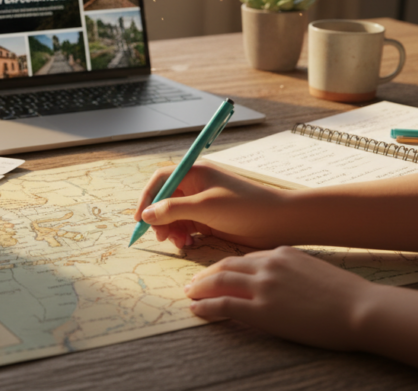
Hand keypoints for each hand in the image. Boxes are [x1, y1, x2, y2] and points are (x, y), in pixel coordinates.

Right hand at [133, 163, 291, 248]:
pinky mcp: (209, 219)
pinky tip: (188, 243)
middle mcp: (196, 186)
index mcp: (194, 173)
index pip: (161, 180)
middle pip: (164, 200)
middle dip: (159, 218)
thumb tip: (147, 214)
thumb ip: (172, 209)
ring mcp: (202, 203)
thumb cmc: (244, 207)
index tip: (140, 219)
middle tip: (160, 237)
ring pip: (174, 216)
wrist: (277, 221)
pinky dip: (183, 235)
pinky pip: (186, 226)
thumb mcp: (204, 207)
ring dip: (171, 230)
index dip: (147, 197)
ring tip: (179, 243)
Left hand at [186, 246, 376, 350]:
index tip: (216, 273)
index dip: (226, 266)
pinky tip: (196, 310)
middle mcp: (269, 265)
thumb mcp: (315, 271)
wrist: (361, 308)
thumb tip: (282, 282)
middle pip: (226, 265)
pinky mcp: (262, 310)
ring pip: (220, 281)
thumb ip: (293, 271)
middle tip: (193, 282)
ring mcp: (264, 287)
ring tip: (189, 294)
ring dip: (200, 288)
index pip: (244, 258)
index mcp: (282, 253)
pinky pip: (224, 305)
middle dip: (206, 274)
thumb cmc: (347, 296)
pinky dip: (206, 306)